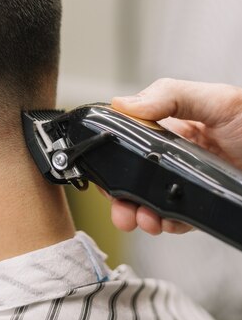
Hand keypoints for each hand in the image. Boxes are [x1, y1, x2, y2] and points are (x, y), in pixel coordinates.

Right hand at [103, 78, 241, 234]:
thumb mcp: (217, 100)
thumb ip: (170, 96)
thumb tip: (124, 103)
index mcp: (173, 125)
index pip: (131, 139)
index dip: (114, 156)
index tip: (103, 171)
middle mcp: (177, 154)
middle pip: (136, 175)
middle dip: (121, 194)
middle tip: (119, 208)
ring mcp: (189, 180)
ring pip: (151, 200)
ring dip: (138, 213)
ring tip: (140, 220)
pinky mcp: (204, 203)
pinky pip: (177, 217)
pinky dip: (165, 224)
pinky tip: (163, 223)